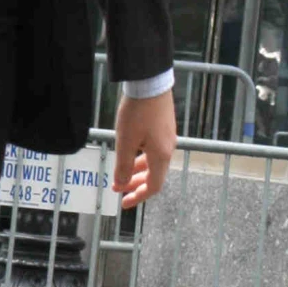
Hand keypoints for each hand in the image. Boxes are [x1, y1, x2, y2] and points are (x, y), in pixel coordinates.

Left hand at [112, 87, 175, 209]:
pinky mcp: (164, 127)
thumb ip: (123, 166)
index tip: (124, 203)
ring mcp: (167, 137)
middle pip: (154, 175)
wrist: (150, 83)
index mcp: (161, 156)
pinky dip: (140, 157)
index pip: (154, 185)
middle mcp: (168, 148)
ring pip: (153, 161)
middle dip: (135, 184)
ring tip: (121, 173)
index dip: (139, 196)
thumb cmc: (138, 112)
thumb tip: (121, 185)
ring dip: (137, 170)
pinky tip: (129, 153)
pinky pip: (153, 150)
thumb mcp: (126, 141)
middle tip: (119, 190)